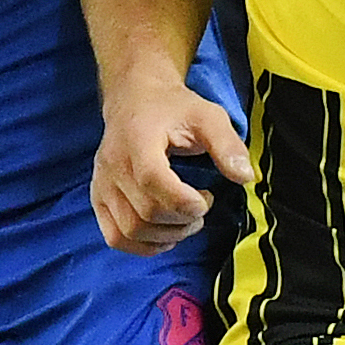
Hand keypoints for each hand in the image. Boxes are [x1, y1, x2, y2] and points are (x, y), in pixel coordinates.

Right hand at [90, 76, 251, 254]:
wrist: (135, 99)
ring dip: (166, 236)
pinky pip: (115, 237)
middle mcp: (112, 165)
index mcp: (136, 141)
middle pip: (144, 213)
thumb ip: (227, 145)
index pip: (151, 182)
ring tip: (186, 220)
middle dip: (181, 221)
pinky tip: (165, 234)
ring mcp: (101, 184)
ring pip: (130, 230)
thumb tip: (245, 177)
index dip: (183, 202)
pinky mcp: (98, 198)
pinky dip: (142, 246)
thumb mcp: (207, 116)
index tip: (206, 198)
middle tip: (201, 208)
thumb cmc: (173, 108)